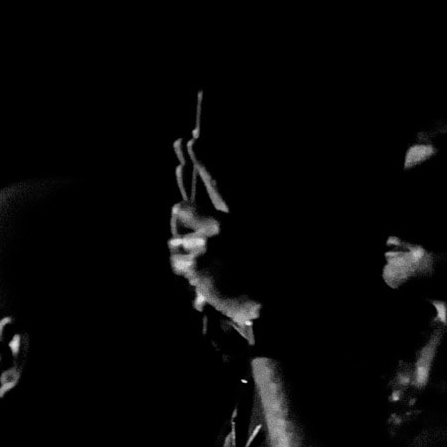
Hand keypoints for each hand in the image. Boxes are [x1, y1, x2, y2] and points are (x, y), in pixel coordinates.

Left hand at [167, 136, 262, 330]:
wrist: (271, 306)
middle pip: (181, 209)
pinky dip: (186, 273)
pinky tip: (204, 281)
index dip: (204, 159)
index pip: (219, 182)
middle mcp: (222, 226)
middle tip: (194, 236)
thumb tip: (213, 213)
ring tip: (209, 267)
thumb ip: (235, 223)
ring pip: (175, 242)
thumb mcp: (265, 238)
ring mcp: (206, 245)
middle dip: (181, 225)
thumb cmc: (271, 274)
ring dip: (185, 253)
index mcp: (242, 217)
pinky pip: (176, 263)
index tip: (189, 140)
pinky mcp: (195, 266)